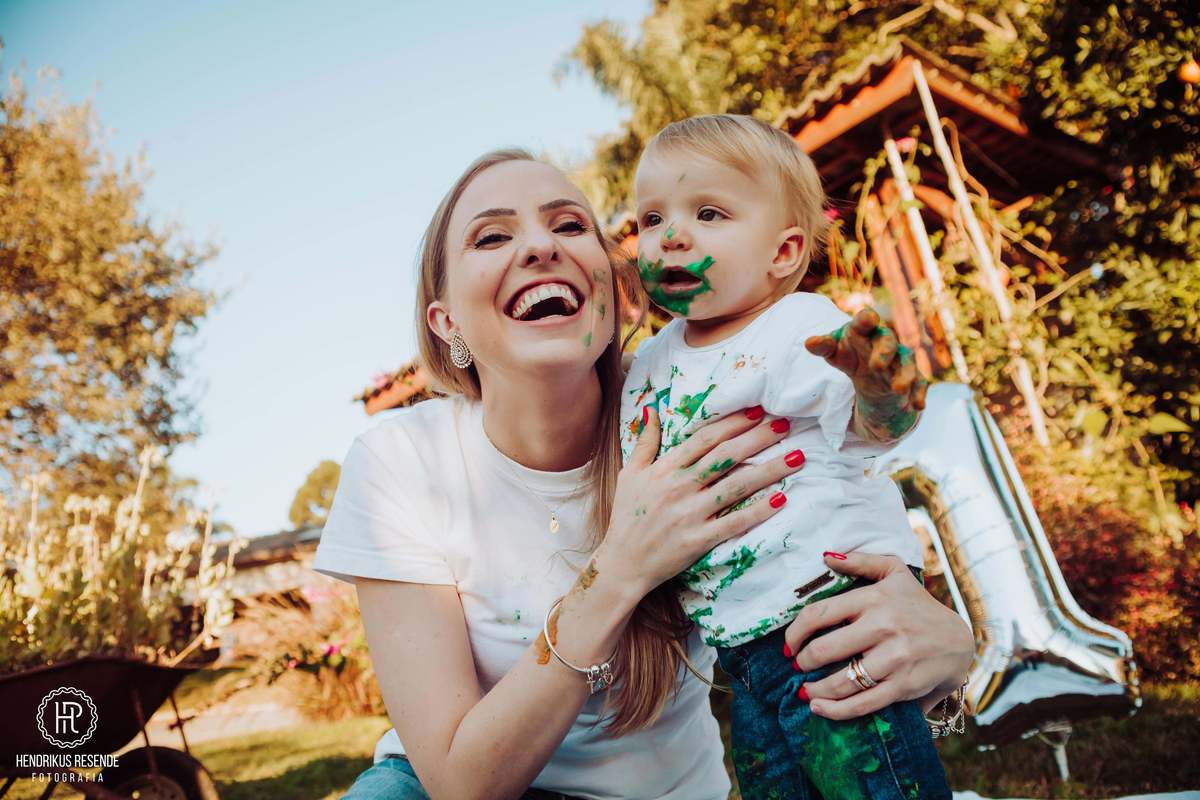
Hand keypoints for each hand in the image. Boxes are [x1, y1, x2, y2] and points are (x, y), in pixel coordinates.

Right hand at [599, 405, 805, 598]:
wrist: (622, 563)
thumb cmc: (626, 517)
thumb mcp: (629, 474)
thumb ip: (644, 441)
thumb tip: (652, 408)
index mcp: (664, 469)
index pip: (704, 439)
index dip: (732, 423)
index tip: (757, 411)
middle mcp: (679, 487)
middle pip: (725, 456)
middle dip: (757, 438)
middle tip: (785, 424)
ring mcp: (690, 514)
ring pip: (736, 486)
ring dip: (769, 470)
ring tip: (797, 457)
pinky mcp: (699, 540)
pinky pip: (734, 523)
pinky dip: (758, 511)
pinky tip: (782, 499)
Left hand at [782, 552, 973, 719]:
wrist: (959, 641)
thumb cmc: (918, 605)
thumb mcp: (894, 573)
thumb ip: (861, 561)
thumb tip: (826, 556)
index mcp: (874, 599)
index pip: (820, 614)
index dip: (795, 632)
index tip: (788, 644)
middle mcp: (883, 627)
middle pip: (825, 649)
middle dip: (803, 662)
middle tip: (797, 666)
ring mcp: (894, 658)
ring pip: (842, 680)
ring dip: (815, 689)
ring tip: (805, 691)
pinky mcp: (904, 685)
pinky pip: (863, 702)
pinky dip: (836, 710)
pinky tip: (819, 707)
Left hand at [804, 307, 927, 412]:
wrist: (871, 371)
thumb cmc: (850, 354)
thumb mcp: (835, 353)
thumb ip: (824, 346)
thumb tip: (808, 343)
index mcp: (865, 331)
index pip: (865, 321)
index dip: (866, 319)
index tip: (868, 318)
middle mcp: (886, 342)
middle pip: (888, 342)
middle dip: (884, 352)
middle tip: (875, 366)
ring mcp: (901, 360)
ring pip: (907, 363)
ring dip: (904, 376)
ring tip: (897, 390)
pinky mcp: (912, 378)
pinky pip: (919, 385)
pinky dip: (918, 395)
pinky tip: (917, 407)